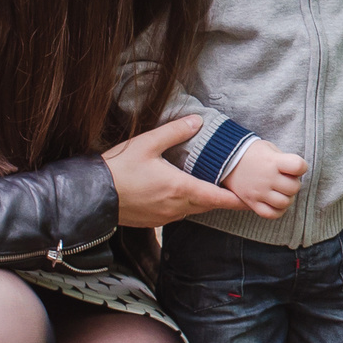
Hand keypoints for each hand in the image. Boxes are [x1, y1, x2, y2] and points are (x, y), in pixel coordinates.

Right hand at [104, 116, 243, 227]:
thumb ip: (174, 132)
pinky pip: (177, 215)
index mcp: (180, 189)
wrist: (91, 195)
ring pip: (193, 211)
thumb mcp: (146, 143)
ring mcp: (164, 217)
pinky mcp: (152, 221)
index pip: (218, 198)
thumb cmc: (118, 169)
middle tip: (237, 192)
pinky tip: (180, 194)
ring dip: (203, 202)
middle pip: (208, 206)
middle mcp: (176, 207)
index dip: (236, 199)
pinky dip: (185, 206)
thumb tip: (197, 121)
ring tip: (211, 190)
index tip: (251, 200)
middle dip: (222, 199)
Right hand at [226, 141, 307, 218]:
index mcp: (273, 162)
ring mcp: (259, 192)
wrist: (227, 159)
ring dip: (287, 197)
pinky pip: (271, 214)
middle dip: (294, 183)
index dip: (301, 167)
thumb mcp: (269, 148)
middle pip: (294, 187)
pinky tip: (276, 202)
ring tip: (281, 191)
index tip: (296, 166)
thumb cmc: (252, 152)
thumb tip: (297, 173)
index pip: (299, 166)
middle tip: (286, 179)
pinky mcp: (251, 202)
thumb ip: (284, 160)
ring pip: (284, 202)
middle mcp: (267, 178)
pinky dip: (278, 211)